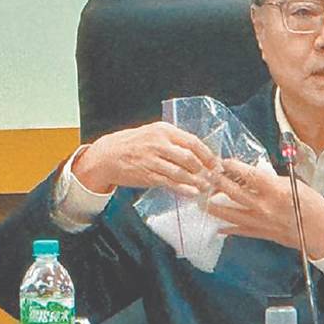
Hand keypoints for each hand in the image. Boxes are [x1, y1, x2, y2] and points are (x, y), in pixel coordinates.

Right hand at [73, 121, 221, 195]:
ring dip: (196, 181)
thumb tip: (197, 151)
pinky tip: (192, 192)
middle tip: (213, 176)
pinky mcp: (148, 175)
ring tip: (206, 187)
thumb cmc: (134, 144)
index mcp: (163, 130)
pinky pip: (170, 183)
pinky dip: (184, 189)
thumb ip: (173, 140)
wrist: (108, 155)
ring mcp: (153, 160)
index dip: (207, 153)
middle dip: (204, 169)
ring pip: (181, 172)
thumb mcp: (153, 134)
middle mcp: (159, 143)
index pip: (192, 141)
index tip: (215, 162)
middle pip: (189, 157)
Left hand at [207, 159, 323, 258]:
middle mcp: (265, 206)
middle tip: (207, 176)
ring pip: (231, 213)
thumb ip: (273, 180)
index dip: (234, 167)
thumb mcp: (295, 185)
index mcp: (276, 190)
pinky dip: (228, 228)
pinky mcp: (262, 234)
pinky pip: (240, 231)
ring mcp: (261, 222)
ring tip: (203, 201)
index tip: (224, 161)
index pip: (249, 175)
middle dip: (219, 183)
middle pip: (235, 193)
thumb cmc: (314, 206)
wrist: (322, 233)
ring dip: (215, 207)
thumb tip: (256, 175)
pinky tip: (217, 226)